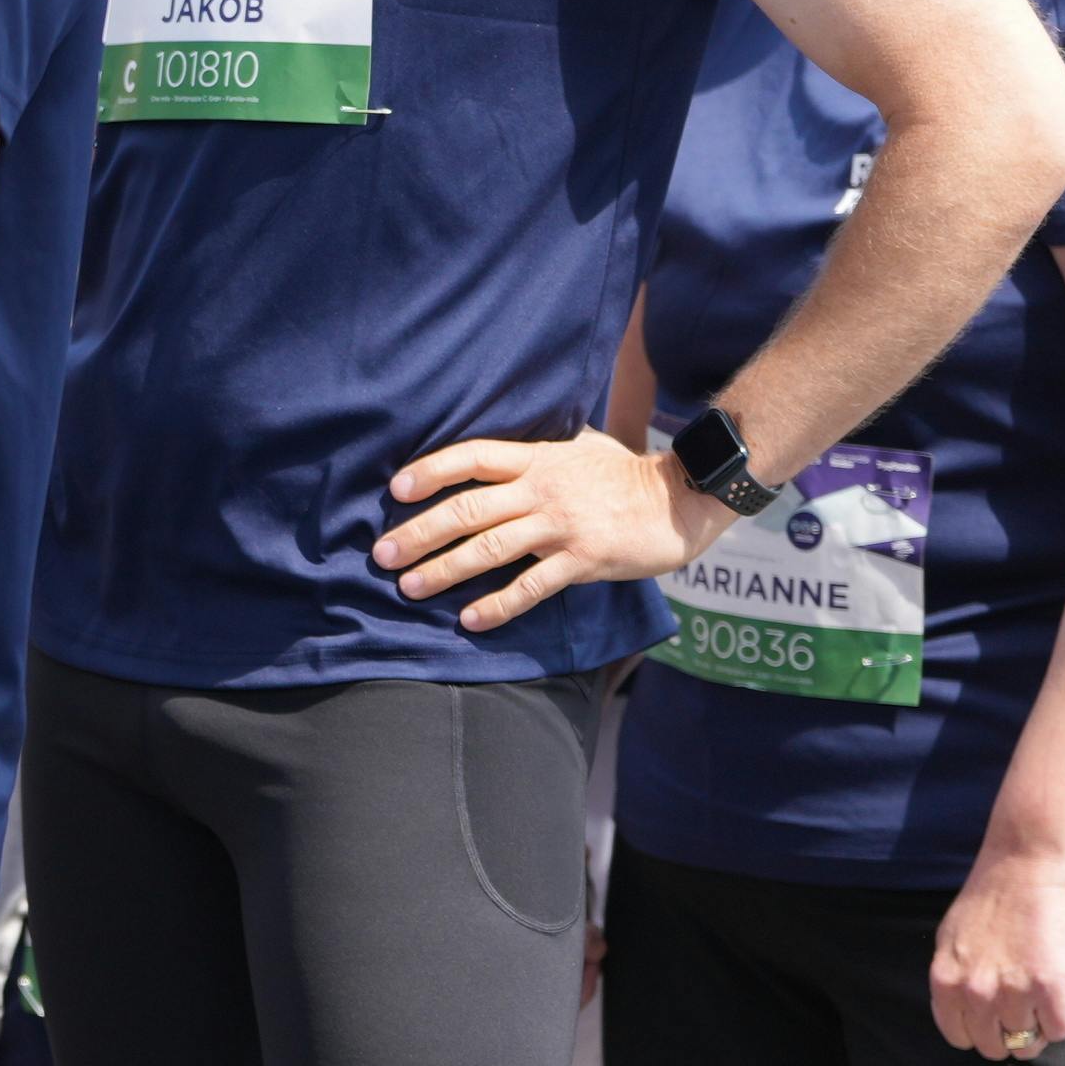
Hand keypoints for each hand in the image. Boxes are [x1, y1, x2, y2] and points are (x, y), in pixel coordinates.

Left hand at [376, 427, 713, 629]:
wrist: (683, 497)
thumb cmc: (624, 473)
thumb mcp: (578, 446)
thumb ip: (536, 450)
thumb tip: (495, 450)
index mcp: (538, 459)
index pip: (474, 458)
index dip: (432, 471)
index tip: (395, 489)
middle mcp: (543, 490)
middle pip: (469, 509)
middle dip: (420, 532)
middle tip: (381, 554)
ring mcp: (563, 526)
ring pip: (491, 549)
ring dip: (445, 570)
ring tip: (410, 588)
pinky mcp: (584, 560)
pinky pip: (532, 587)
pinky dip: (499, 605)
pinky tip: (470, 620)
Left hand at [929, 852, 1064, 1062]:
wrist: (1025, 866)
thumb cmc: (990, 897)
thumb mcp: (952, 940)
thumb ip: (955, 976)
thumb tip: (967, 1007)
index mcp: (945, 982)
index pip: (958, 1036)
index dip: (978, 1034)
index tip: (993, 1024)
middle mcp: (974, 992)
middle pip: (992, 1046)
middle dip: (1008, 1037)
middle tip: (1022, 1019)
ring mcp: (1012, 992)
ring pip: (1028, 1042)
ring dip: (1038, 1029)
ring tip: (1043, 1006)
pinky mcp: (1050, 986)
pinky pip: (1060, 1028)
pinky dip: (1062, 1022)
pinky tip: (1060, 1003)